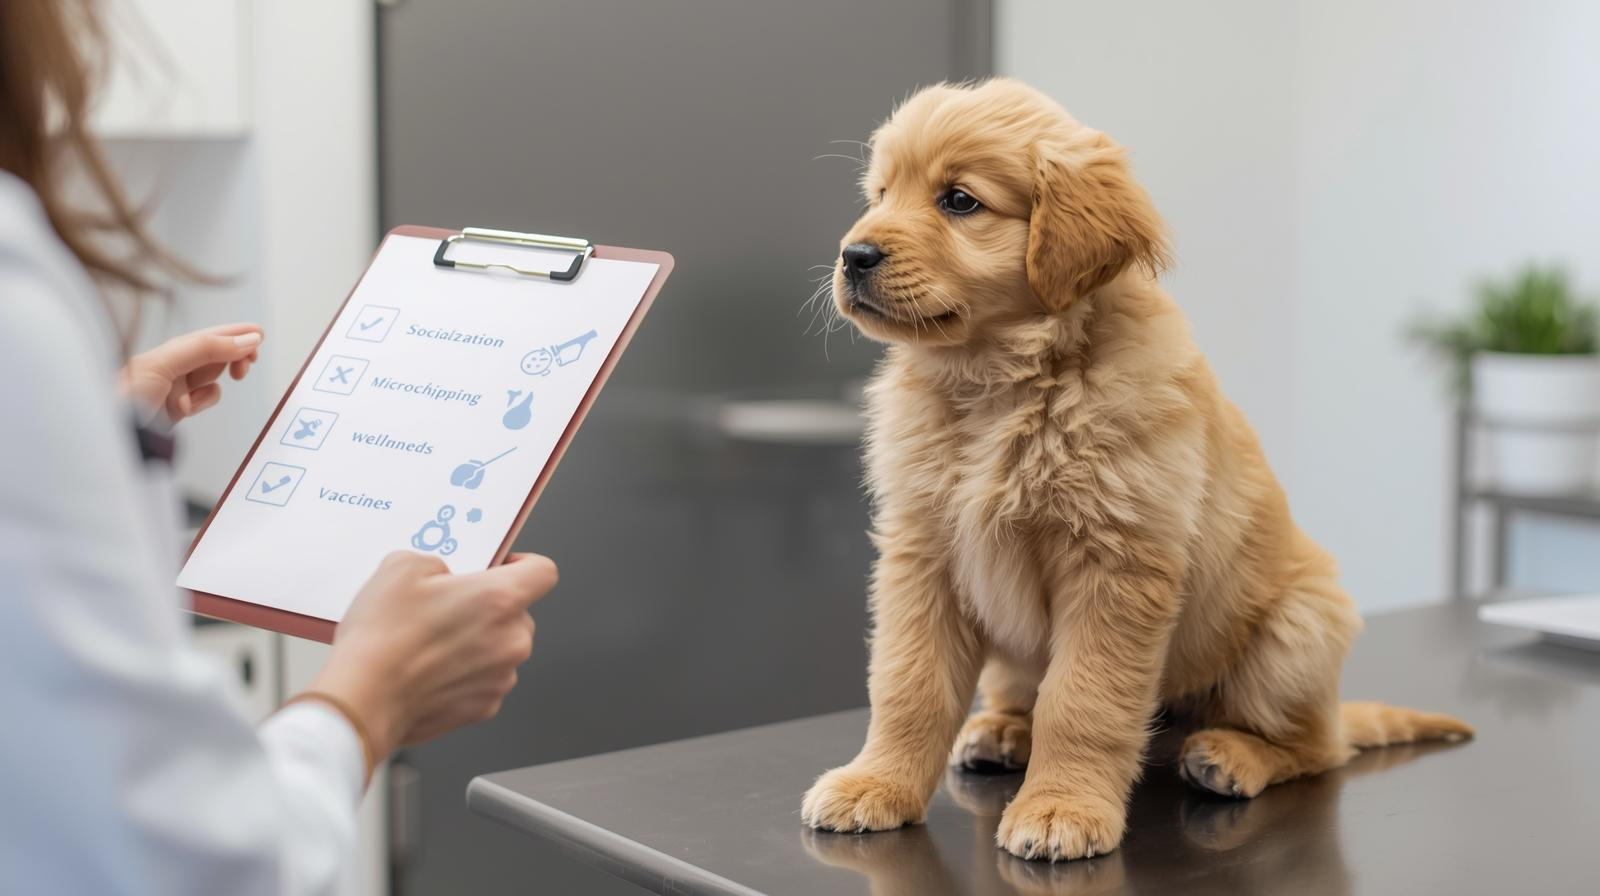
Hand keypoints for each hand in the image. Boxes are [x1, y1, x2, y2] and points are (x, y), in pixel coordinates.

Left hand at [119, 322, 262, 421]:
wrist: (110, 433)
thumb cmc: (124, 396)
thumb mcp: (165, 364)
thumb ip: (206, 349)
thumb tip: (247, 340)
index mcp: (168, 350)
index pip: (209, 335)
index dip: (234, 333)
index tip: (259, 334)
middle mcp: (173, 365)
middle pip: (215, 354)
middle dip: (234, 355)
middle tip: (247, 365)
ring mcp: (176, 387)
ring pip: (213, 375)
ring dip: (217, 378)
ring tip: (213, 386)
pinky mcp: (178, 409)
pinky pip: (204, 398)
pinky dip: (203, 401)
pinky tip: (188, 407)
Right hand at [308, 552, 558, 757]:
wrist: (364, 698)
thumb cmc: (382, 639)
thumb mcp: (402, 567)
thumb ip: (437, 563)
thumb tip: (442, 575)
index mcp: (500, 599)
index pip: (543, 571)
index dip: (524, 564)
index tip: (504, 566)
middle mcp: (511, 640)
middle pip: (519, 613)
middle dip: (488, 608)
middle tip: (449, 606)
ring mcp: (500, 677)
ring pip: (501, 649)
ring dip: (477, 643)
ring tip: (432, 642)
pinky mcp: (483, 707)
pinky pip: (484, 680)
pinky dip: (465, 674)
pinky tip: (431, 670)